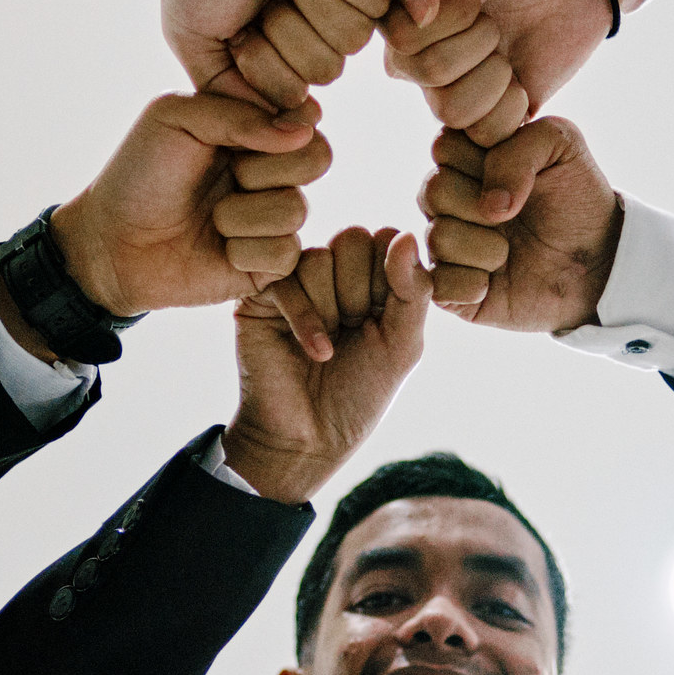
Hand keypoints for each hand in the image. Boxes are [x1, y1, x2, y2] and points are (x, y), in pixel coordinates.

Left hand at [50, 93, 330, 318]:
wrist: (112, 243)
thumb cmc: (139, 173)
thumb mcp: (176, 118)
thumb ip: (238, 113)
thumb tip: (302, 132)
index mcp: (255, 130)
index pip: (305, 118)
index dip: (277, 127)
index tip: (233, 137)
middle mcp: (271, 172)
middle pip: (318, 158)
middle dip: (264, 167)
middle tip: (227, 175)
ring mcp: (272, 219)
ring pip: (295, 208)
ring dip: (242, 214)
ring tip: (211, 218)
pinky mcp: (269, 266)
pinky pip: (285, 252)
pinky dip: (244, 250)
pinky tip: (218, 250)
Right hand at [220, 0, 398, 111]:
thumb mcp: (192, 40)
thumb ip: (231, 97)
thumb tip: (305, 125)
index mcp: (269, 46)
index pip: (290, 97)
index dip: (265, 68)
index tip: (238, 29)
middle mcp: (309, 27)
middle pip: (325, 72)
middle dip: (288, 29)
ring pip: (354, 40)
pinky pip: (384, 5)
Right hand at [225, 226, 433, 501]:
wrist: (309, 439)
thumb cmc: (360, 394)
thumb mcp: (403, 344)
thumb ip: (414, 291)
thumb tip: (406, 235)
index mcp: (370, 276)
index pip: (387, 238)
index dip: (391, 279)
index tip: (384, 320)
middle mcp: (331, 272)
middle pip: (352, 239)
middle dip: (360, 292)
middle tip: (353, 330)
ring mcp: (293, 282)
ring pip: (318, 259)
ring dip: (331, 311)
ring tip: (331, 345)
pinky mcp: (259, 298)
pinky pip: (286, 282)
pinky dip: (307, 320)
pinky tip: (318, 353)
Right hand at [381, 0, 623, 145]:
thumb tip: (412, 15)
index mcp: (395, 14)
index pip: (401, 37)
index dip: (451, 13)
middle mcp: (412, 57)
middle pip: (427, 71)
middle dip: (479, 35)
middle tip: (497, 11)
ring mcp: (447, 91)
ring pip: (451, 110)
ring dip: (495, 71)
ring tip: (506, 45)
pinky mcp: (485, 119)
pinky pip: (484, 135)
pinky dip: (511, 105)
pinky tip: (519, 77)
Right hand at [416, 118, 620, 331]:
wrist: (598, 260)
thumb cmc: (576, 197)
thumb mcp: (562, 144)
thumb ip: (520, 147)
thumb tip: (489, 205)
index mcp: (466, 159)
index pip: (443, 146)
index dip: (483, 161)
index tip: (521, 172)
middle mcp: (449, 201)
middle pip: (433, 191)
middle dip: (483, 205)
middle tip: (515, 216)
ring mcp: (446, 245)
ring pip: (438, 238)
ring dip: (487, 248)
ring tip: (511, 251)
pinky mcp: (449, 289)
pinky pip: (437, 286)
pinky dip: (472, 284)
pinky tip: (495, 281)